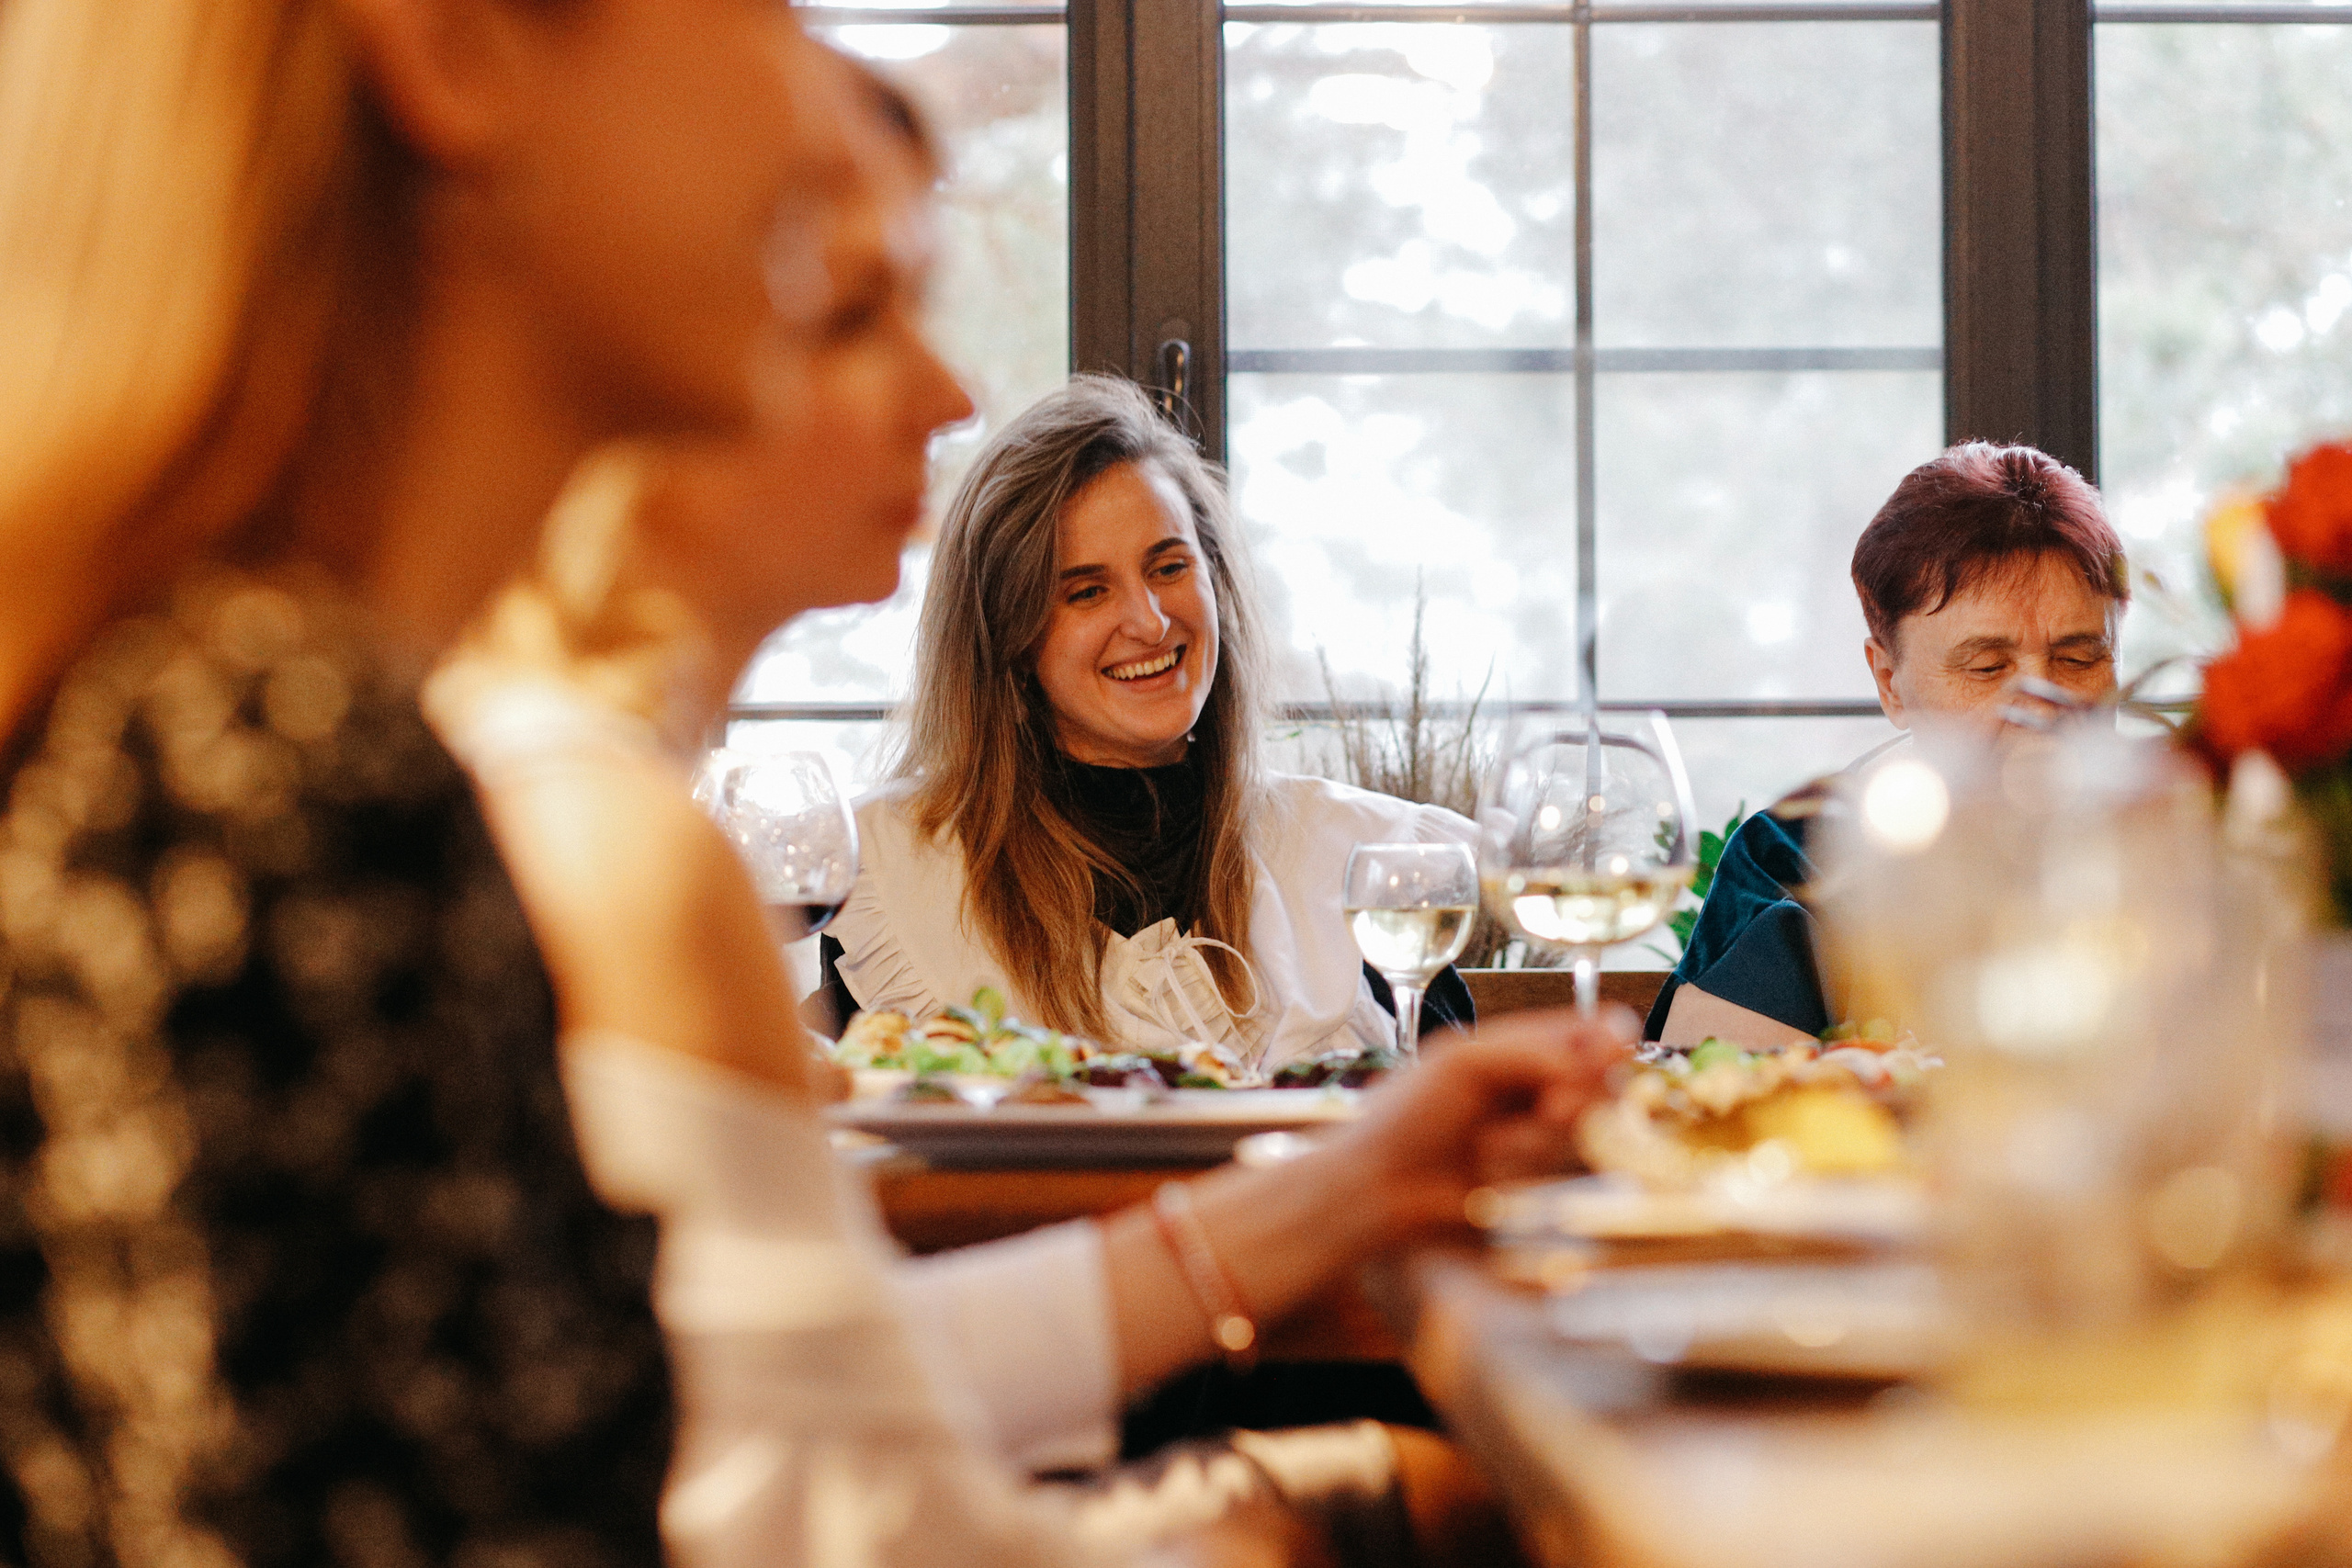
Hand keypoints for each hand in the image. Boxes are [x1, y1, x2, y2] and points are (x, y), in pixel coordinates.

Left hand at [1323, 1007, 1633, 1240]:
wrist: (1375, 1187)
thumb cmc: (1404, 1115)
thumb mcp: (1463, 1063)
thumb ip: (1530, 1051)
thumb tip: (1599, 1056)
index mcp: (1518, 1048)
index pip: (1590, 1033)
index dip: (1609, 1045)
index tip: (1608, 1058)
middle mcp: (1534, 1088)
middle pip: (1600, 1085)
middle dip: (1577, 1099)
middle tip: (1548, 1111)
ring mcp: (1536, 1138)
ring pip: (1581, 1134)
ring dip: (1536, 1142)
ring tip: (1487, 1147)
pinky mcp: (1533, 1183)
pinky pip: (1559, 1174)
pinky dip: (1525, 1172)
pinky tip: (1488, 1173)